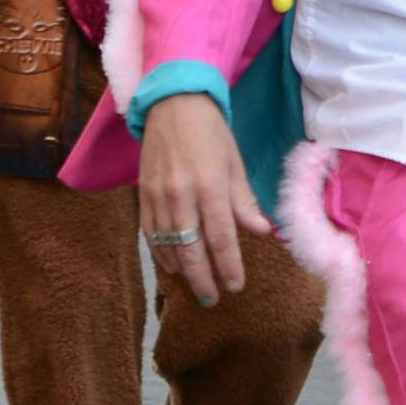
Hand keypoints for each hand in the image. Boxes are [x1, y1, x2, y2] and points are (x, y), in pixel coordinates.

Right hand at [138, 94, 273, 305]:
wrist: (172, 105)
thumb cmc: (211, 133)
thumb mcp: (235, 163)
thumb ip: (244, 201)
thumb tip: (262, 231)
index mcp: (210, 187)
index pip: (221, 238)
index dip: (228, 266)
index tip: (236, 286)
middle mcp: (181, 196)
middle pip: (191, 250)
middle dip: (203, 279)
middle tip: (213, 299)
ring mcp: (157, 197)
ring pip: (167, 246)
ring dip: (181, 271)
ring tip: (195, 288)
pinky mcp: (142, 196)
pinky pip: (149, 234)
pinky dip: (160, 254)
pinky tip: (171, 267)